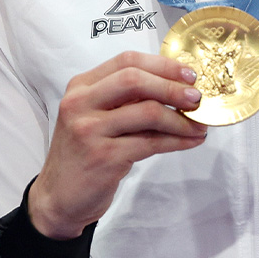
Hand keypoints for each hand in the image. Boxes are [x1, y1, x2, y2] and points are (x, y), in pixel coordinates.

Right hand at [28, 52, 206, 238]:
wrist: (59, 196)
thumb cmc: (84, 153)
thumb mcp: (95, 117)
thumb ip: (125, 100)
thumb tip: (176, 88)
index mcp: (81, 86)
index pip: (126, 61)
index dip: (162, 64)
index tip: (189, 75)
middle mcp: (81, 103)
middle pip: (135, 80)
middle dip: (172, 87)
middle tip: (197, 97)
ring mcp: (89, 130)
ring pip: (147, 112)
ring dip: (180, 119)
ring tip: (199, 125)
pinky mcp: (103, 157)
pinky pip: (150, 143)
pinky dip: (177, 141)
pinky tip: (191, 141)